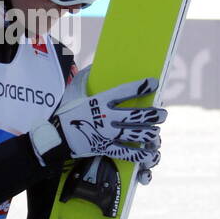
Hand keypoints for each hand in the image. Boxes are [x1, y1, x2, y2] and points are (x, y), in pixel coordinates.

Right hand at [31, 66, 165, 173]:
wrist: (56, 138)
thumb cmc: (66, 113)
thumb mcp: (74, 92)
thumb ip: (85, 78)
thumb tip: (94, 64)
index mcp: (100, 101)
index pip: (125, 91)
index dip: (141, 86)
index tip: (154, 83)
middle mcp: (106, 117)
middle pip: (136, 115)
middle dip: (154, 114)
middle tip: (163, 113)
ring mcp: (107, 134)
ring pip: (136, 134)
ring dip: (151, 133)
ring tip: (156, 132)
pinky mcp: (106, 149)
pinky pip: (128, 152)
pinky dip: (141, 153)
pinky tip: (150, 152)